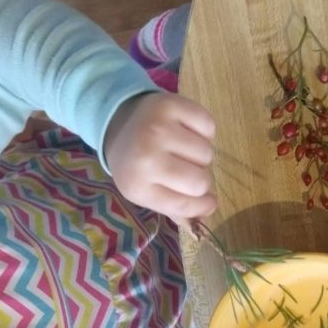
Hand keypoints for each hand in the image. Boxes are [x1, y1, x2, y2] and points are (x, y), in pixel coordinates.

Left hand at [103, 92, 216, 220]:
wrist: (118, 120)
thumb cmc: (136, 163)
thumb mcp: (146, 191)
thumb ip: (174, 208)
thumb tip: (202, 223)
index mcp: (138, 186)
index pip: (184, 205)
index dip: (203, 206)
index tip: (208, 202)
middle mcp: (146, 158)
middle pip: (200, 182)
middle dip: (201, 179)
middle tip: (188, 170)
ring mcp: (157, 129)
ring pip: (207, 154)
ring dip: (201, 155)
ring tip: (184, 150)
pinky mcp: (170, 105)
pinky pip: (208, 126)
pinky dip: (204, 131)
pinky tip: (187, 131)